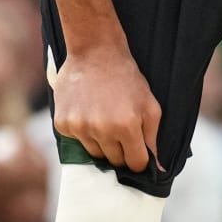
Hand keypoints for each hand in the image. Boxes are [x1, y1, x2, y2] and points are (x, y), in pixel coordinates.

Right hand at [53, 44, 162, 171]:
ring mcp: (79, 127)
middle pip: (114, 161)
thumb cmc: (127, 78)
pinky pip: (76, 141)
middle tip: (121, 129)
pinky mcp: (62, 124)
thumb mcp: (150, 104)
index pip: (135, 163)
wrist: (95, 53)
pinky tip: (88, 112)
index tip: (137, 151)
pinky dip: (83, 132)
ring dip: (101, 142)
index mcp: (126, 126)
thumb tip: (158, 168)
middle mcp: (101, 130)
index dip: (139, 159)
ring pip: (94, 153)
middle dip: (121, 150)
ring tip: (104, 118)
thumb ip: (153, 137)